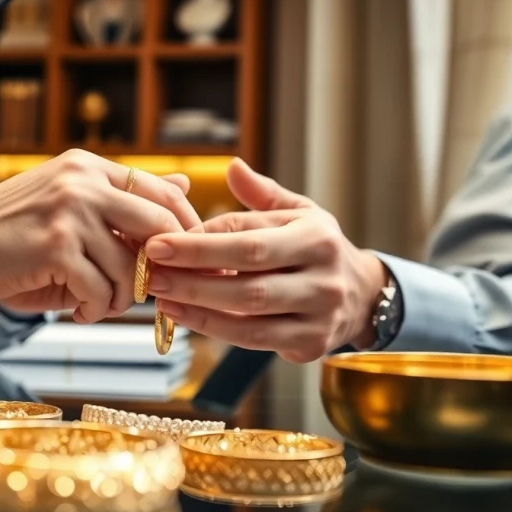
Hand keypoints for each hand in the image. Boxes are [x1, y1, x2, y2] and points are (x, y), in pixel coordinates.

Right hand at [0, 149, 200, 322]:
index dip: (185, 229)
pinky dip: (95, 309)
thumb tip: (186, 187)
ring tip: (98, 307)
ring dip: (121, 299)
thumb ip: (124, 200)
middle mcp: (84, 181)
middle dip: (166, 267)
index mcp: (90, 167)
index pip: (163, 192)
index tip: (186, 260)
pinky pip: (100, 289)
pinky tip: (77, 312)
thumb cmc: (13, 231)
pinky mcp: (56, 246)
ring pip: (130, 267)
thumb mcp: (71, 203)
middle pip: (160, 226)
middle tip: (155, 292)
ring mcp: (70, 211)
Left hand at [144, 158, 387, 361]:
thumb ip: (263, 194)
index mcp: (316, 235)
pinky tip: (183, 315)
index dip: (201, 241)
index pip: (249, 237)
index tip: (159, 242)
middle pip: (249, 277)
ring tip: (160, 294)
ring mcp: (319, 314)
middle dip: (194, 273)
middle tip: (151, 270)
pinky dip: (214, 329)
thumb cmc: (315, 247)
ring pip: (250, 313)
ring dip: (198, 305)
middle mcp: (322, 275)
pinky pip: (254, 340)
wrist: (361, 295)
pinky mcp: (310, 344)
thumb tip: (232, 166)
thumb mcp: (299, 213)